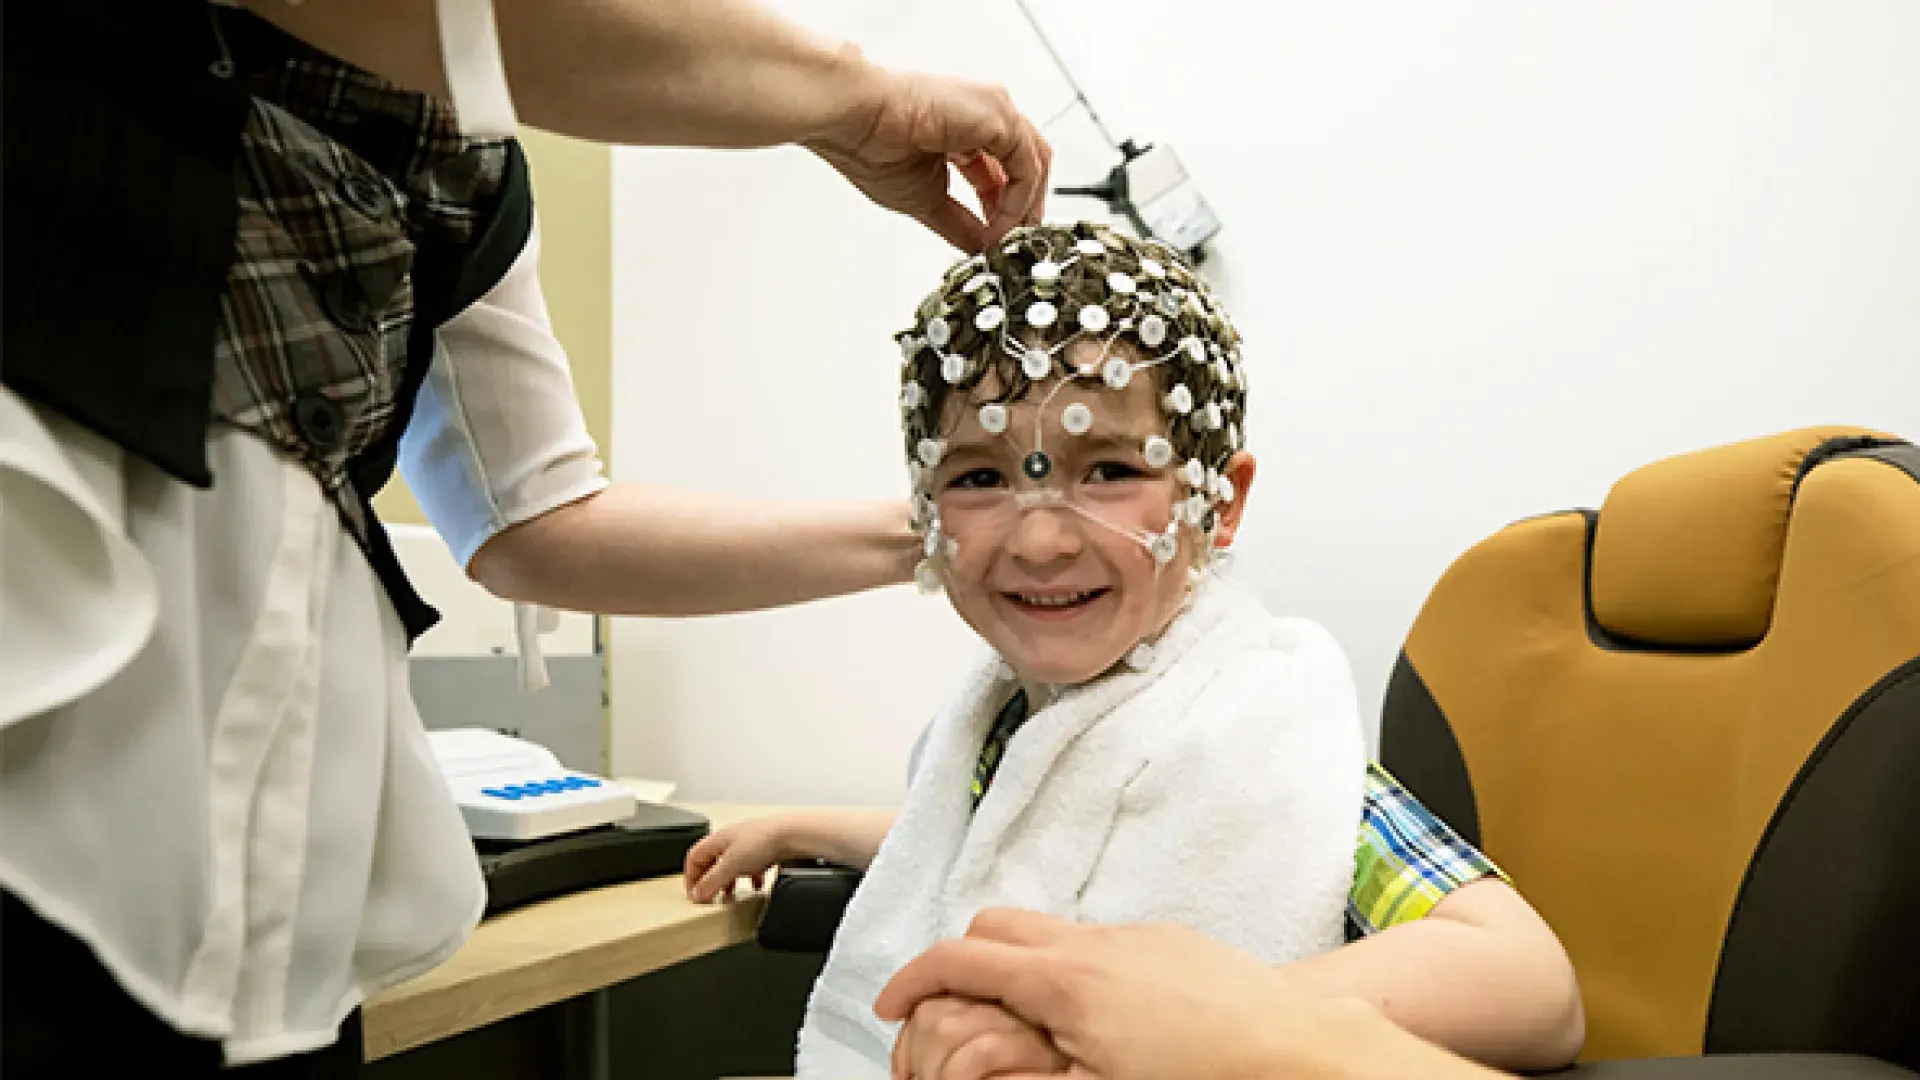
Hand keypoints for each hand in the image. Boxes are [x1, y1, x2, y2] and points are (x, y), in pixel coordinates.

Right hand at [682, 816, 794, 902]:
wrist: (791, 834)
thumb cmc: (761, 841)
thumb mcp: (730, 866)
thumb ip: (712, 882)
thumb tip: (696, 894)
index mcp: (717, 839)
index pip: (694, 857)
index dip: (690, 876)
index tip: (693, 894)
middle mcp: (731, 840)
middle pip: (712, 862)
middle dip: (709, 882)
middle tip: (708, 898)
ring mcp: (748, 845)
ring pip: (732, 867)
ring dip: (728, 883)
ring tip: (729, 897)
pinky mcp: (764, 851)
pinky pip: (752, 868)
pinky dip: (750, 879)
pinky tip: (755, 887)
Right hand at [809, 66, 1051, 251]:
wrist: (855, 122)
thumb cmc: (871, 144)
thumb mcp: (928, 200)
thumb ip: (960, 225)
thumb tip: (980, 248)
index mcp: (964, 129)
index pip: (1003, 171)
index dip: (1005, 209)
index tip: (997, 240)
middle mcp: (983, 114)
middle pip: (1028, 163)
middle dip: (1024, 208)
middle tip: (1012, 244)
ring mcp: (993, 111)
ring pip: (1035, 162)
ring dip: (1025, 208)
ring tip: (1006, 240)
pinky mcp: (998, 115)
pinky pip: (1027, 165)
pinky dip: (1019, 201)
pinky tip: (999, 225)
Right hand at [876, 910, 1500, 1079]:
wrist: (1299, 1049)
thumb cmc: (1207, 1073)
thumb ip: (1022, 1066)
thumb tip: (980, 1060)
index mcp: (1064, 982)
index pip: (960, 961)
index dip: (912, 980)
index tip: (892, 1002)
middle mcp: (1094, 944)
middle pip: (994, 925)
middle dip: (957, 958)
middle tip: (942, 1002)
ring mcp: (1134, 936)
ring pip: (1046, 930)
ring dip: (1016, 960)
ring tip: (1017, 1014)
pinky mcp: (1170, 941)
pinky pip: (1095, 938)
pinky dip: (1067, 962)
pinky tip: (1089, 1010)